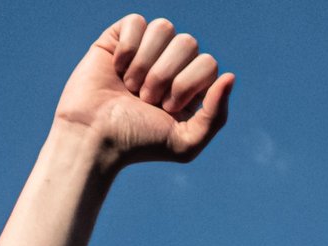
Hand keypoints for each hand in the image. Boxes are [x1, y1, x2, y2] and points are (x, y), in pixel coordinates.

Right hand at [55, 15, 233, 167]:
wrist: (96, 137)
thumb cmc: (140, 143)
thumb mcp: (187, 142)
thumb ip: (216, 114)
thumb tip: (231, 76)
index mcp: (192, 85)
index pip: (208, 63)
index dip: (188, 83)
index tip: (167, 108)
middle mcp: (171, 64)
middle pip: (188, 43)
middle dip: (167, 74)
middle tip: (147, 98)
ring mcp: (145, 49)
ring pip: (164, 27)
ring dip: (147, 62)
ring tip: (131, 86)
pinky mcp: (118, 39)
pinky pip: (136, 21)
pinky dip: (128, 47)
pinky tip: (117, 68)